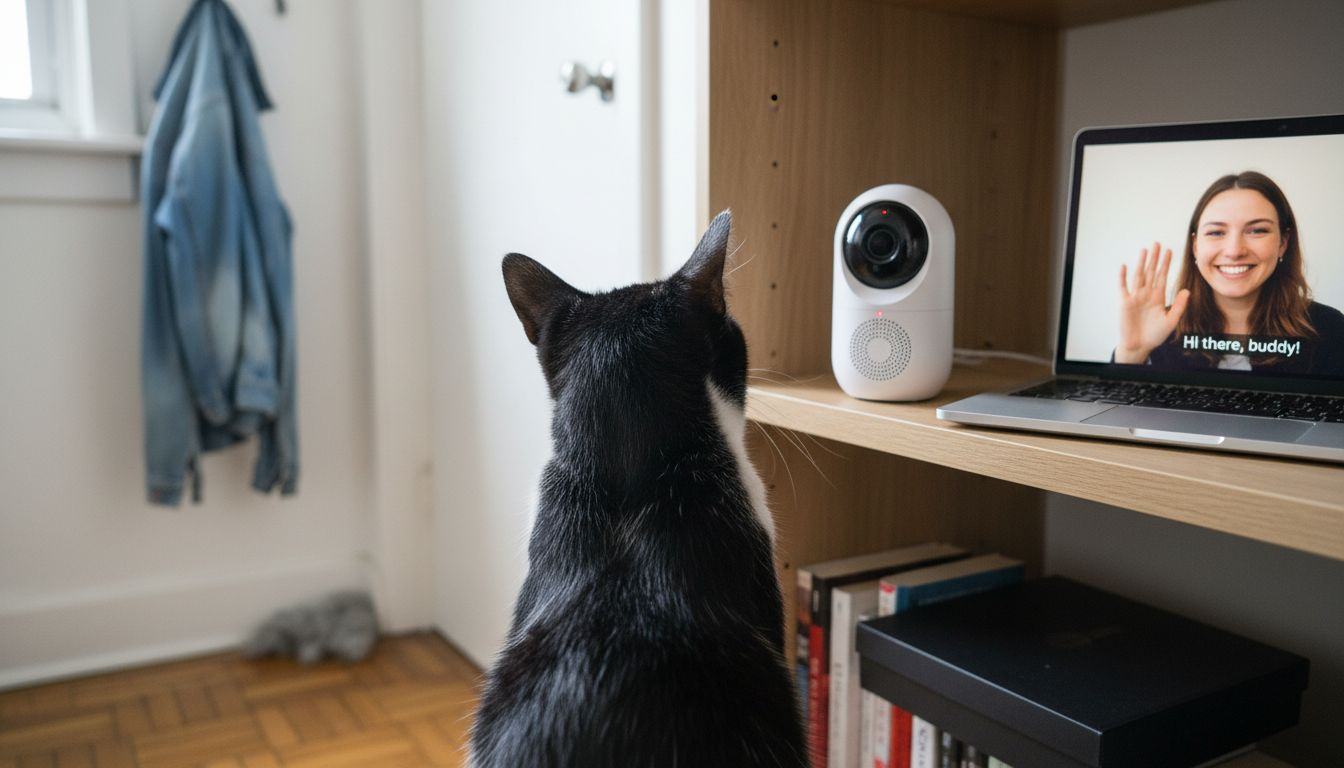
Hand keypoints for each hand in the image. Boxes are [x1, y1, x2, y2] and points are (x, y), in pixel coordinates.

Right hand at [1116, 242, 1189, 363]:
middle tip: (1157, 244)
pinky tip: (1125, 266)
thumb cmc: (1155, 335)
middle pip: (1151, 272)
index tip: (1170, 251)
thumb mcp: (1171, 321)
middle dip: (1154, 258)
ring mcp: (1135, 298)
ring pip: (1139, 276)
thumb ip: (1178, 306)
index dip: (1166, 264)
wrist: (1140, 346)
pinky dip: (1123, 277)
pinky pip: (1123, 288)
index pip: (1163, 276)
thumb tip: (1186, 291)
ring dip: (1142, 263)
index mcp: (1158, 297)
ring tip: (1145, 250)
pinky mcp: (1125, 303)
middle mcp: (1147, 294)